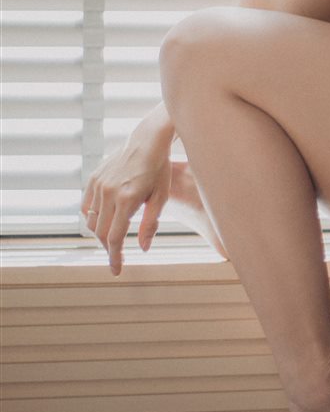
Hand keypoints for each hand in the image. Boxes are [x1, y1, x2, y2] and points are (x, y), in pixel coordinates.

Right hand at [81, 139, 171, 274]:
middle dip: (109, 248)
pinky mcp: (94, 178)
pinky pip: (86, 206)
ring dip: (101, 234)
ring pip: (92, 221)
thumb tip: (143, 248)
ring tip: (113, 238)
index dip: (115, 257)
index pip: (115, 238)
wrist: (147, 141)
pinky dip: (92, 218)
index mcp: (127, 199)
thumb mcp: (161, 197)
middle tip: (118, 256)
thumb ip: (151, 224)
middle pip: (102, 233)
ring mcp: (99, 185)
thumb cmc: (159, 169)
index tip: (116, 270)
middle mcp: (109, 193)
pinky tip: (104, 220)